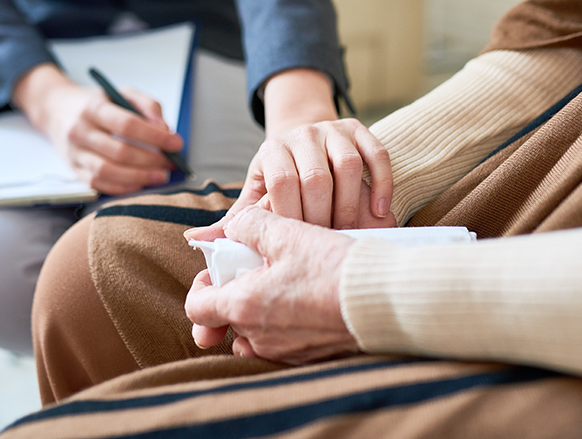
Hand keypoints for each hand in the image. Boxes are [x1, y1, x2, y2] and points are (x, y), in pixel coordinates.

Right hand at [14, 63, 183, 194]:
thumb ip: (148, 106)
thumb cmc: (96, 102)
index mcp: (93, 108)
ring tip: (160, 176)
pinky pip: (99, 184)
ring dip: (139, 177)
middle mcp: (80, 131)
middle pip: (119, 151)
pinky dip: (123, 188)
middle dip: (151, 160)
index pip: (127, 124)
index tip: (176, 143)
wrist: (57, 110)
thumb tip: (165, 129)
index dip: (155, 137)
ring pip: (108, 171)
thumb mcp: (122, 92)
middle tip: (170, 163)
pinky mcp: (74, 170)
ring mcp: (75, 153)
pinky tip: (140, 183)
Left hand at [185, 206, 359, 364]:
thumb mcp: (288, 233)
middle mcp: (260, 337)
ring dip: (261, 308)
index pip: (197, 307)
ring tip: (284, 280)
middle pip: (229, 318)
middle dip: (237, 292)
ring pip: (255, 331)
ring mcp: (285, 352)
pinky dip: (285, 321)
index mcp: (245, 307)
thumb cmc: (333, 267)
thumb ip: (250, 225)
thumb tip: (234, 225)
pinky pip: (283, 341)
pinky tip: (306, 298)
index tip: (221, 268)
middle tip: (259, 267)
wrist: (384, 300)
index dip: (202, 284)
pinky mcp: (310, 356)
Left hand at [191, 117, 394, 242]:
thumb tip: (195, 240)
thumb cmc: (280, 177)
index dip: (290, 217)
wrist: (305, 139)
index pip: (281, 183)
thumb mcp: (256, 193)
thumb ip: (235, 219)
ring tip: (349, 233)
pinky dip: (381, 183)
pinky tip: (380, 212)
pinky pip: (376, 153)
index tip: (296, 246)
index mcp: (272, 150)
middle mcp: (302, 135)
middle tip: (325, 246)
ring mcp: (333, 130)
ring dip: (351, 204)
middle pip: (316, 177)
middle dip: (322, 216)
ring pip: (348, 166)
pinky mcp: (359, 129)